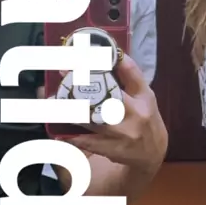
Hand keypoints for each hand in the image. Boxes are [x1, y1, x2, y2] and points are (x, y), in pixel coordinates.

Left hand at [65, 54, 167, 173]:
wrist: (152, 154)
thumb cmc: (145, 118)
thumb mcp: (144, 97)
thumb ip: (129, 77)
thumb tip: (107, 55)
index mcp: (144, 96)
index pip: (129, 70)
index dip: (107, 58)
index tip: (87, 50)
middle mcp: (135, 113)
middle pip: (106, 92)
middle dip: (83, 82)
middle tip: (63, 72)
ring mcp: (122, 132)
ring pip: (90, 116)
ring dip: (69, 108)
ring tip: (52, 99)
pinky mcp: (110, 148)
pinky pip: (85, 140)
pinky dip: (70, 134)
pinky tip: (57, 128)